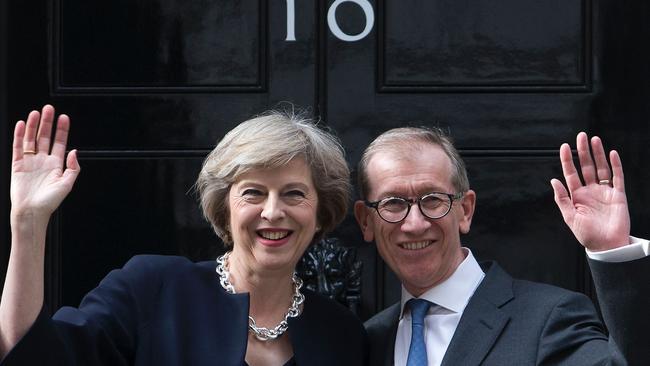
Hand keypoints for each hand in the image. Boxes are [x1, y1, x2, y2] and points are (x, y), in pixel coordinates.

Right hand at [10, 105, 79, 219]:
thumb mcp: (67, 184)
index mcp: (56, 164)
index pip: (59, 142)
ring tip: (36, 113)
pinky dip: (19, 135)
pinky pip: (18, 147)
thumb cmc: (49, 201)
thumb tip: (74, 150)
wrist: (32, 212)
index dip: (62, 130)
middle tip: (49, 108)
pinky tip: (22, 124)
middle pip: (45, 137)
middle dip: (47, 123)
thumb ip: (73, 167)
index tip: (64, 117)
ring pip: (31, 139)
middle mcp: (43, 161)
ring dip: (33, 126)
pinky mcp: (17, 165)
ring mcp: (30, 162)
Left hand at [550, 132, 629, 250]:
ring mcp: (605, 192)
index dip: (568, 160)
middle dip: (583, 151)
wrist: (607, 246)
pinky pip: (617, 177)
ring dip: (598, 154)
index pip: (571, 173)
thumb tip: (553, 180)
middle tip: (581, 136)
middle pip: (586, 166)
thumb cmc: (587, 235)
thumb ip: (562, 198)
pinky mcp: (618, 195)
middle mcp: (591, 191)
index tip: (564, 146)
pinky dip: (615, 165)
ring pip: (601, 168)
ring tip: (594, 140)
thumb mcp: (570, 217)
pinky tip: (611, 154)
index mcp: (577, 196)